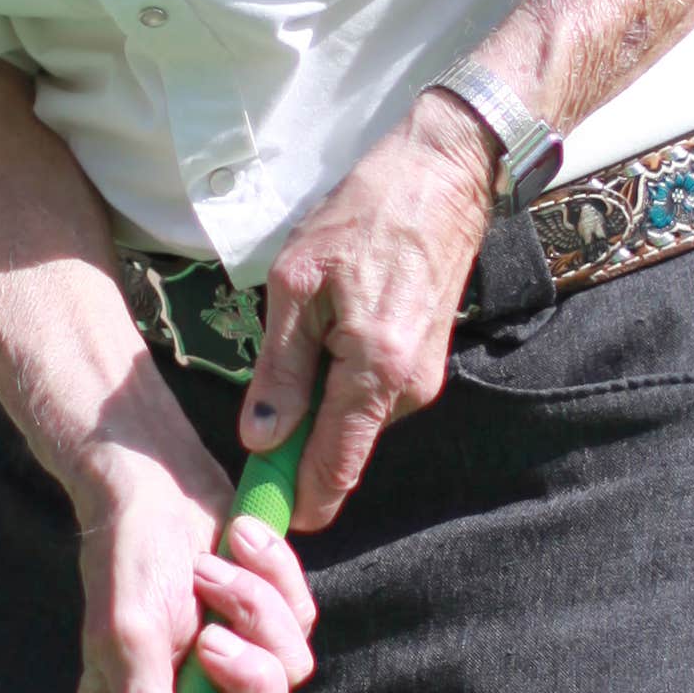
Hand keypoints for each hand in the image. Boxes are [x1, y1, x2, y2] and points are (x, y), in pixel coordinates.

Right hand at [71, 413, 317, 692]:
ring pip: (289, 671)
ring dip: (254, 610)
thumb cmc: (128, 554)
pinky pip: (302, 620)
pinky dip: (273, 577)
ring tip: (211, 568)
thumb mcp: (128, 633)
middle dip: (249, 685)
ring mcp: (237, 662)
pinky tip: (237, 541)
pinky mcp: (270, 622)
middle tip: (215, 638)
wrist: (156, 478)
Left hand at [238, 98, 500, 528]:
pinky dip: (338, 388)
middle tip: (250, 432)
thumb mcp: (298, 283)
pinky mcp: (425, 363)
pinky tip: (321, 340)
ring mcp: (423, 379)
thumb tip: (260, 439)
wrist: (443, 174)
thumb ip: (280, 368)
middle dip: (297, 454)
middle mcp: (409, 390)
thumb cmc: (365, 215)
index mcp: (376, 372)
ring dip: (317, 410)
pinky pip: (369, 396)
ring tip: (290, 358)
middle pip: (342, 452)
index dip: (293, 501)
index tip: (254, 518)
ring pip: (354, 422)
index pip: (334, 470)